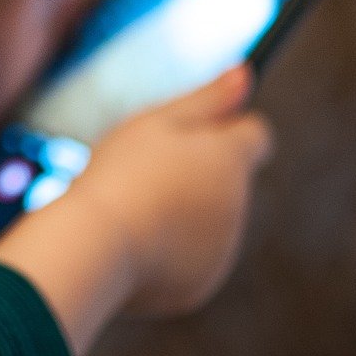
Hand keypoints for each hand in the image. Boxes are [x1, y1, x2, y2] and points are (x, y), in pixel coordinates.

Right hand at [66, 64, 273, 316]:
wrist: (99, 246)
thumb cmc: (122, 172)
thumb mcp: (158, 121)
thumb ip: (208, 98)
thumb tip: (246, 70)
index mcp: (232, 159)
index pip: (256, 135)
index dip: (226, 128)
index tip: (192, 132)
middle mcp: (238, 205)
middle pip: (228, 180)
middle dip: (197, 173)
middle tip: (145, 170)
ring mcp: (222, 249)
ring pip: (209, 220)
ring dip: (183, 211)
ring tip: (133, 207)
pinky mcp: (200, 285)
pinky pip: (191, 259)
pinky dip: (170, 250)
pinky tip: (134, 241)